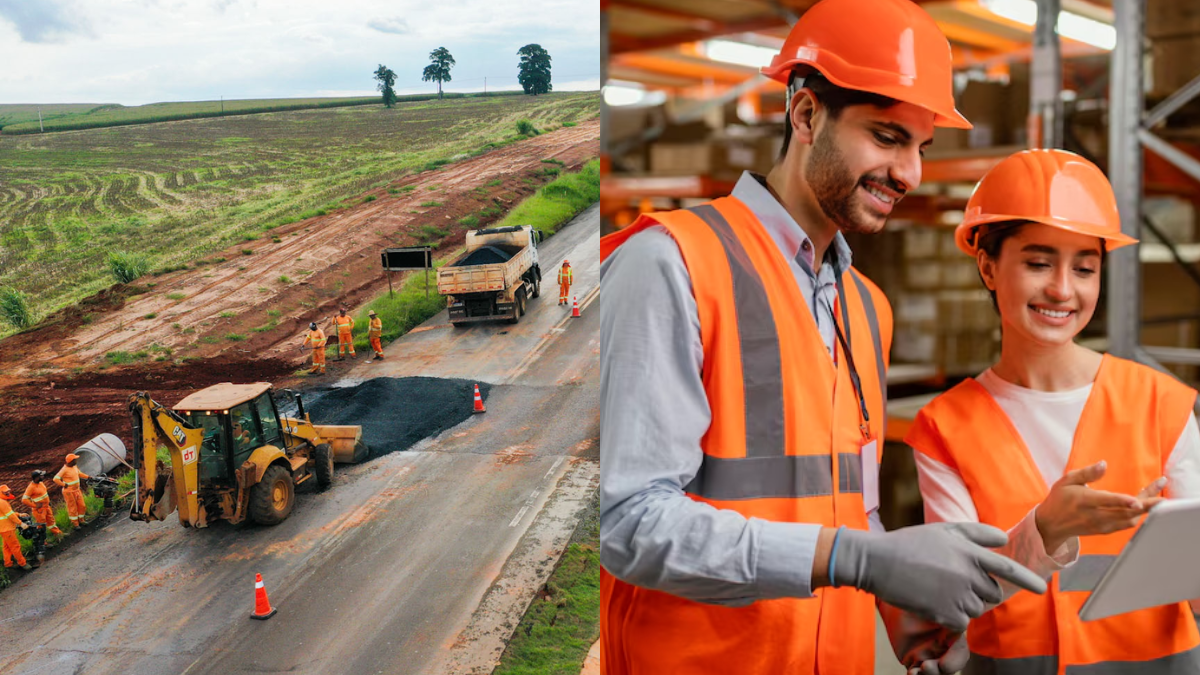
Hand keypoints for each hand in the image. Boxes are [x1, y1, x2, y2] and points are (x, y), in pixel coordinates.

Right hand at [832, 523, 1046, 632]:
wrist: (878, 561)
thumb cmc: (909, 544)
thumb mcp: (943, 530)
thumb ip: (976, 533)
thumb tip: (1004, 540)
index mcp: (970, 552)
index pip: (1008, 569)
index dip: (1028, 580)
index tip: (1041, 590)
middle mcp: (968, 574)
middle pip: (992, 593)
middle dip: (980, 590)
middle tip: (953, 582)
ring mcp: (958, 595)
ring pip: (977, 608)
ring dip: (964, 603)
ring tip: (938, 589)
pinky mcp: (946, 613)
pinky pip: (962, 621)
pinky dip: (951, 616)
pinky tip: (933, 601)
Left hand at [880, 602, 968, 673]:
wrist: (895, 607)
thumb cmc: (916, 603)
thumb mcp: (932, 606)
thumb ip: (945, 614)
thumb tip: (956, 618)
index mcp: (952, 636)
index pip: (961, 652)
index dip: (955, 661)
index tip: (942, 663)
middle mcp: (944, 649)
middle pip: (950, 667)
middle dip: (942, 671)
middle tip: (927, 666)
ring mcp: (930, 656)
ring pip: (937, 673)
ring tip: (918, 670)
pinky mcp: (914, 662)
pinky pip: (919, 674)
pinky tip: (912, 673)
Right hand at [1035, 462, 1160, 552]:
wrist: (1051, 524)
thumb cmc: (1059, 499)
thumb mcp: (1066, 480)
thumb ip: (1086, 472)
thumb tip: (1104, 463)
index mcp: (1084, 501)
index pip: (1106, 501)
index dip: (1123, 501)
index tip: (1138, 501)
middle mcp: (1094, 516)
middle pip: (1124, 512)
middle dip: (1146, 505)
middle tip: (1162, 498)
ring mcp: (1101, 525)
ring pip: (1129, 520)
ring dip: (1145, 510)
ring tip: (1158, 497)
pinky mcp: (1105, 530)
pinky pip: (1127, 524)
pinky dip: (1138, 515)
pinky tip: (1145, 505)